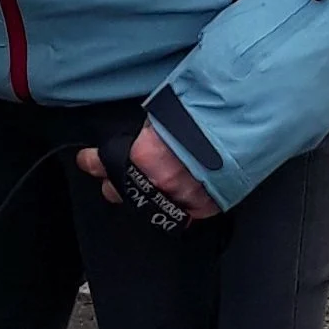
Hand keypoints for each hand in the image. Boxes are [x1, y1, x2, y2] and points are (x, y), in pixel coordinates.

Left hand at [76, 123, 216, 222]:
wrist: (242, 125)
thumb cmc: (205, 114)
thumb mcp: (164, 114)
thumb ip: (148, 131)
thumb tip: (142, 134)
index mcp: (143, 155)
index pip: (103, 163)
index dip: (92, 162)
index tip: (86, 160)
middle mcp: (159, 181)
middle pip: (121, 191)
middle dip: (114, 185)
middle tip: (111, 182)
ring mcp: (181, 197)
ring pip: (148, 207)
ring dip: (143, 198)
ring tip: (141, 191)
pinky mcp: (203, 207)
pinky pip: (181, 215)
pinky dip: (176, 208)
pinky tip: (170, 203)